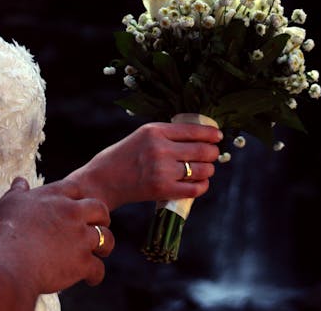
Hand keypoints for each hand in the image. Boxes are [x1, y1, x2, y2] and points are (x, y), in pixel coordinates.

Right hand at [0, 177, 114, 297]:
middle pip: (99, 209)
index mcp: (55, 197)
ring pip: (105, 238)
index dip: (78, 197)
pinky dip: (95, 275)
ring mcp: (81, 238)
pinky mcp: (83, 262)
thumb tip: (20, 181)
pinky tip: (90, 278)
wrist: (5, 264)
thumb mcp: (8, 204)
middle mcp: (72, 213)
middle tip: (100, 224)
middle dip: (102, 216)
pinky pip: (98, 268)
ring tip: (101, 251)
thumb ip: (18, 192)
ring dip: (105, 244)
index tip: (77, 204)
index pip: (75, 189)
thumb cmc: (2, 233)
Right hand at [66, 122, 221, 209]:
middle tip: (213, 154)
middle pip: (202, 150)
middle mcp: (160, 149)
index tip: (218, 136)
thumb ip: (168, 134)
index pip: (194, 129)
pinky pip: (195, 188)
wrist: (103, 180)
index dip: (211, 133)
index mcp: (155, 130)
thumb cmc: (125, 156)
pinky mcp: (162, 190)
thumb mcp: (143, 135)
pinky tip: (199, 183)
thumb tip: (201, 137)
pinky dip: (202, 186)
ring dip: (209, 170)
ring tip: (205, 169)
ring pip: (202, 169)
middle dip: (213, 153)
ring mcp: (161, 170)